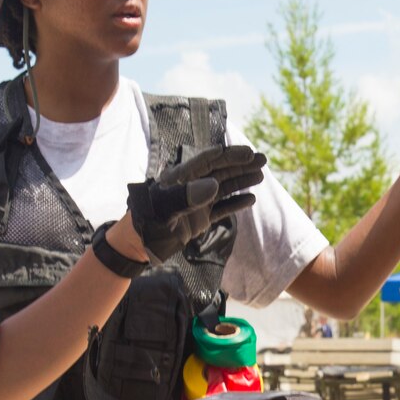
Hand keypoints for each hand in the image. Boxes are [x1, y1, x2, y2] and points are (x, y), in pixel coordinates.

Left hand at [121, 145, 266, 263]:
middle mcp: (190, 187)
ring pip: (223, 188)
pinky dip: (236, 203)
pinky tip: (250, 199)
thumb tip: (215, 184)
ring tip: (261, 176)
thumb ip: (186, 197)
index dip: (228, 154)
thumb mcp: (164, 210)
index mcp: (180, 179)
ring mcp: (195, 203)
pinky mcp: (198, 220)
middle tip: (263, 159)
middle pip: (220, 171)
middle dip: (241, 164)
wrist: (136, 247)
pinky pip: (221, 208)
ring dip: (241, 180)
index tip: (248, 153)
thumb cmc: (146, 225)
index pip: (208, 160)